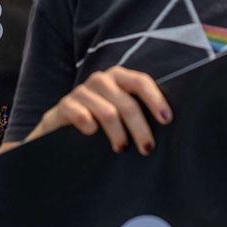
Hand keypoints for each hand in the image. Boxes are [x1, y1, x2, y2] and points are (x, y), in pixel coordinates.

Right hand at [27, 66, 171, 154]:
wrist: (59, 132)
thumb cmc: (99, 123)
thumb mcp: (119, 113)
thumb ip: (138, 112)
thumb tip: (166, 123)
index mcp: (118, 78)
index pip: (141, 82)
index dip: (155, 99)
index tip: (166, 120)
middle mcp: (101, 80)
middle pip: (127, 103)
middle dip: (140, 128)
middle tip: (147, 148)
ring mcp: (81, 92)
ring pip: (108, 112)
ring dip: (118, 133)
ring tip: (121, 149)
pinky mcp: (63, 106)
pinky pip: (80, 114)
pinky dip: (89, 126)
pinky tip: (92, 135)